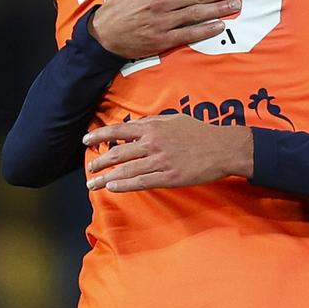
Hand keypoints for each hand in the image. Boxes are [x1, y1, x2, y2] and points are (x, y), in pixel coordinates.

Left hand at [83, 115, 253, 192]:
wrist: (222, 148)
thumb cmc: (199, 132)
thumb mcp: (174, 119)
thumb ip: (153, 123)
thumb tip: (136, 126)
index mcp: (153, 127)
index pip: (118, 131)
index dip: (99, 136)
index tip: (86, 140)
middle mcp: (152, 143)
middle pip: (118, 153)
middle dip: (99, 161)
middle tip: (89, 168)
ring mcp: (160, 161)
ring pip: (126, 170)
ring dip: (106, 178)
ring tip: (94, 183)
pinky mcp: (168, 177)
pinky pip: (141, 182)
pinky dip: (124, 185)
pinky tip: (113, 187)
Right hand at [89, 0, 246, 59]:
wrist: (104, 33)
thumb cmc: (117, 3)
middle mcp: (163, 2)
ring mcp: (164, 22)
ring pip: (197, 13)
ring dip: (219, 9)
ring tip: (236, 4)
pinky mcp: (163, 39)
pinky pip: (188, 33)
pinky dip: (205, 30)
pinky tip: (220, 26)